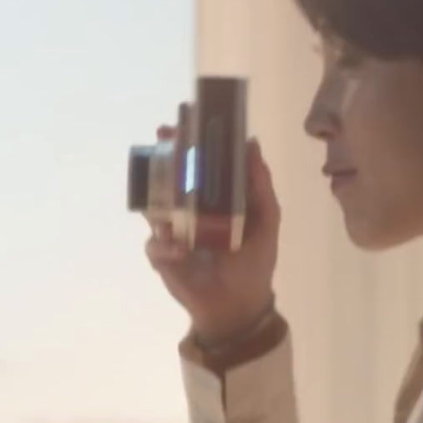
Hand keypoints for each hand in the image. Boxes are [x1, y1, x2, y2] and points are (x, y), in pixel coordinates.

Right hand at [144, 126, 280, 344]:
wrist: (239, 305)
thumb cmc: (254, 260)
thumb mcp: (266, 219)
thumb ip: (259, 184)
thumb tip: (252, 144)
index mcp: (215, 198)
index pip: (199, 163)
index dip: (191, 140)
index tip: (187, 117)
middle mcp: (190, 209)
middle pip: (171, 176)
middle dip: (165, 154)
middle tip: (165, 135)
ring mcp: (173, 230)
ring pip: (155, 205)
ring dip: (155, 194)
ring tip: (164, 192)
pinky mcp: (163, 256)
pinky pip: (156, 242)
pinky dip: (166, 244)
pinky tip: (180, 249)